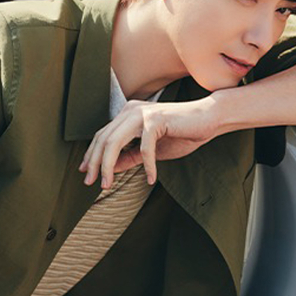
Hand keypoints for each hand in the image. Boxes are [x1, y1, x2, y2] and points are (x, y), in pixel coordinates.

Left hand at [79, 97, 219, 187]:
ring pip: (114, 142)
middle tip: (91, 183)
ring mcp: (142, 113)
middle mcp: (131, 110)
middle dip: (95, 163)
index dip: (91, 154)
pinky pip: (144, 148)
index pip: (102, 135)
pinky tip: (151, 179)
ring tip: (107, 185)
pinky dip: (147, 166)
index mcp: (128, 114)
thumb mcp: (152, 150)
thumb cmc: (182, 133)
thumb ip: (130, 156)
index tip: (86, 172)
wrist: (209, 119)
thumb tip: (110, 168)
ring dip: (108, 165)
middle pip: (103, 138)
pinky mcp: (156, 120)